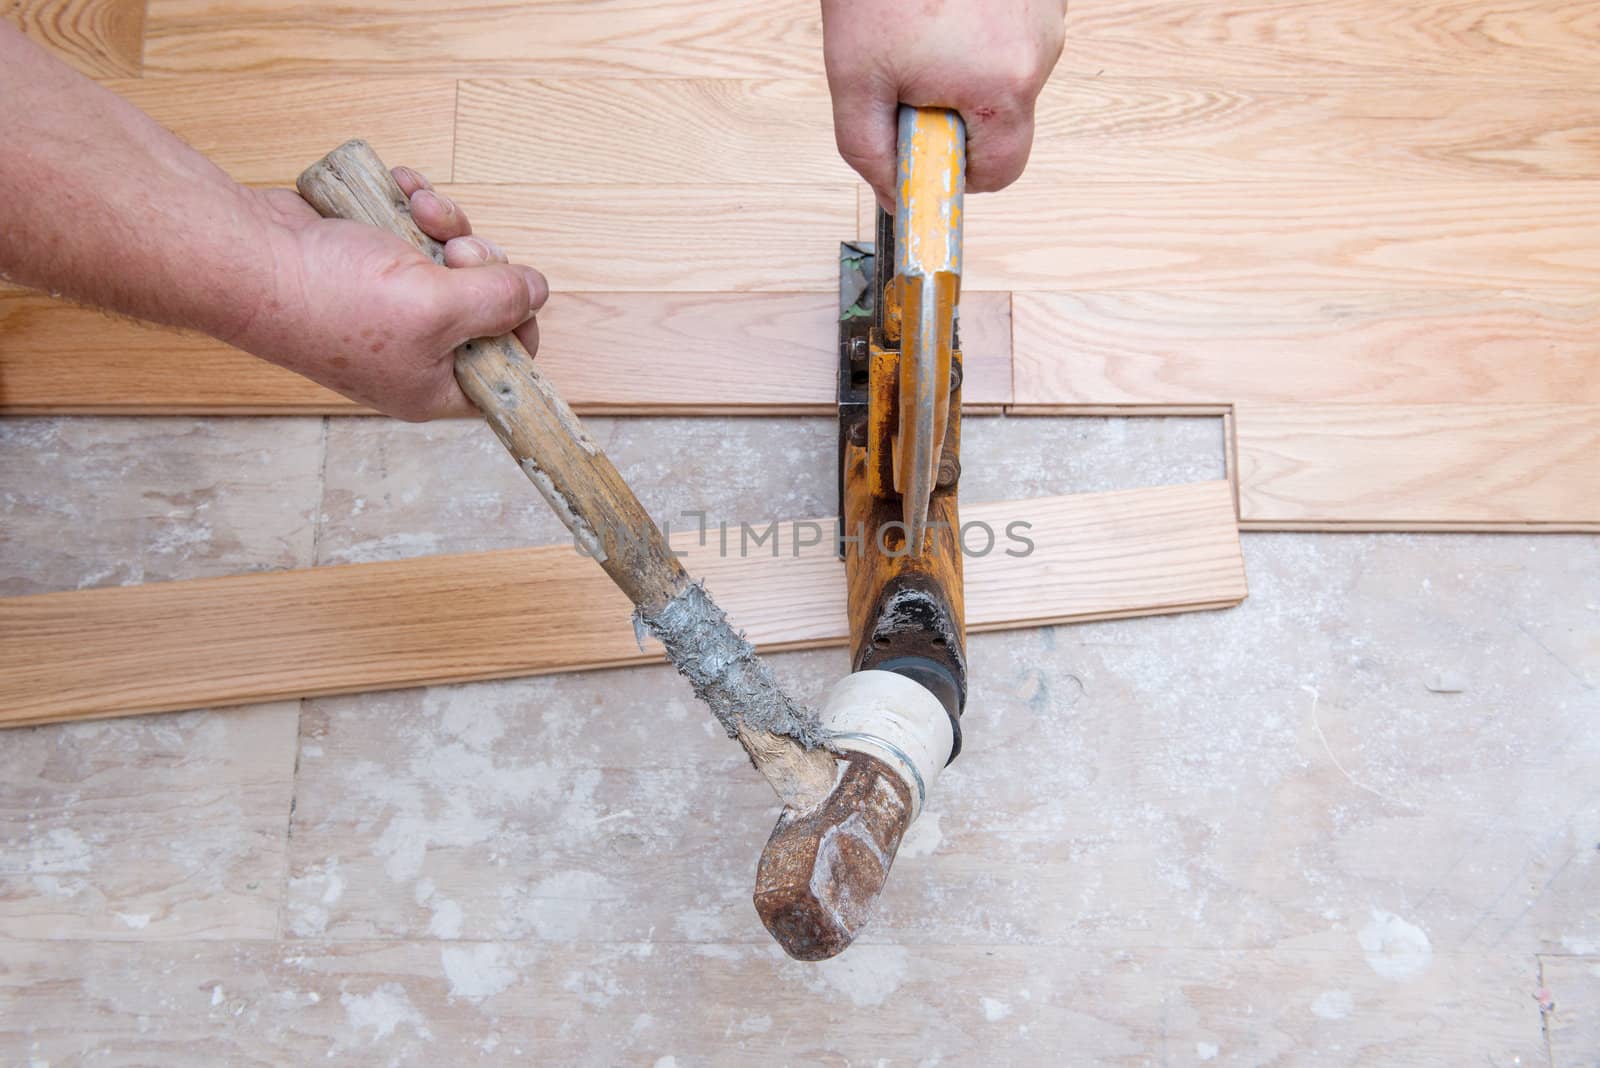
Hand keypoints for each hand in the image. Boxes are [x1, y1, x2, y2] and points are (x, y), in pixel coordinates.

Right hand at [239, 167, 547, 420]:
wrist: (249, 257)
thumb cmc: (331, 299)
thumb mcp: (438, 308)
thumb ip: (499, 302)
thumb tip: (538, 291)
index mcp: (433, 386)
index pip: (507, 368)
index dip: (519, 326)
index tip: (508, 293)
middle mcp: (416, 352)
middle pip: (487, 306)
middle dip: (479, 262)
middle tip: (455, 251)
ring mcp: (392, 307)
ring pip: (454, 261)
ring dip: (447, 224)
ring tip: (420, 208)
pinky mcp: (372, 265)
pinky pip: (417, 234)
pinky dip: (416, 208)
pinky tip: (404, 188)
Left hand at [820, 0, 1067, 208]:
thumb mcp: (855, 80)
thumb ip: (870, 152)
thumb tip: (895, 196)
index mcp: (1002, 87)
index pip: (1000, 173)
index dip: (957, 171)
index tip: (925, 149)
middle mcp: (1040, 51)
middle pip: (1005, 122)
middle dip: (956, 113)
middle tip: (912, 75)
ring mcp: (1048, 17)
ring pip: (1008, 76)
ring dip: (966, 70)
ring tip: (923, 29)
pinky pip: (1013, 36)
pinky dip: (979, 34)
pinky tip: (944, 8)